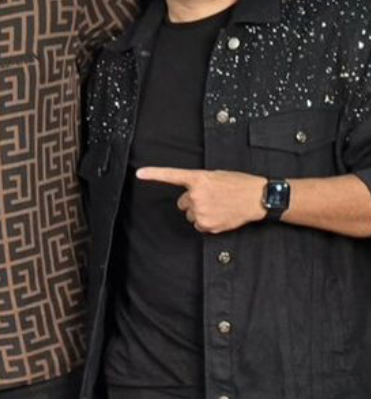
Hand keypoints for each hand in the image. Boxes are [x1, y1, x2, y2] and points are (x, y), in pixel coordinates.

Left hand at [136, 166, 265, 233]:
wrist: (258, 198)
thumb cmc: (239, 184)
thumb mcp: (216, 176)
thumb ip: (199, 182)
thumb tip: (191, 191)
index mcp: (198, 179)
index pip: (171, 175)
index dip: (153, 174)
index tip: (139, 173)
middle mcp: (196, 195)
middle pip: (183, 203)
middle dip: (193, 201)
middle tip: (211, 198)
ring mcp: (201, 211)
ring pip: (190, 215)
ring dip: (200, 212)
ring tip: (218, 206)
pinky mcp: (207, 225)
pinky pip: (199, 225)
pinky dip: (207, 222)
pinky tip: (221, 214)